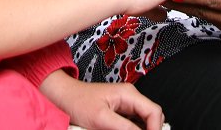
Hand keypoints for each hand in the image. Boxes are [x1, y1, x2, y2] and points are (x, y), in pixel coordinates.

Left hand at [41, 71, 164, 129]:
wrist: (64, 98)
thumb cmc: (79, 103)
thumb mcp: (101, 119)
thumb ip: (124, 128)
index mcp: (129, 94)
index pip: (154, 112)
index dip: (156, 129)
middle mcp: (130, 98)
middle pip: (152, 117)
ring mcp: (126, 105)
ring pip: (144, 122)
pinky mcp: (120, 113)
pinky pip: (134, 124)